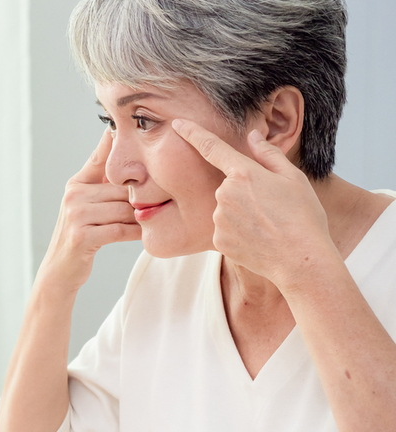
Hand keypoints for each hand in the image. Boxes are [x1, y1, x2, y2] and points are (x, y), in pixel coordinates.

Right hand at [39, 128, 140, 292]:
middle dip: (140, 196)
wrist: (60, 270)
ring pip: (123, 210)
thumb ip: (100, 179)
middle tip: (166, 194)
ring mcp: (75, 215)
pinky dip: (134, 233)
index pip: (100, 157)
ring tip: (156, 217)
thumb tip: (114, 143)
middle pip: (121, 189)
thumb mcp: (85, 204)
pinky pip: (119, 230)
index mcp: (76, 184)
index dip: (115, 141)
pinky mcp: (81, 236)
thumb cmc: (80, 234)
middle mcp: (74, 195)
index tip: (130, 126)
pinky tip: (144, 234)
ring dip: (140, 217)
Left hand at [172, 119, 334, 287]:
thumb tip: (253, 136)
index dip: (191, 133)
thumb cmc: (303, 216)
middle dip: (245, 192)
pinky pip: (225, 229)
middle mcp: (225, 194)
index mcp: (244, 173)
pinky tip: (258, 239)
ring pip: (226, 208)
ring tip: (268, 225)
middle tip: (272, 207)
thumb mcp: (293, 178)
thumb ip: (268, 154)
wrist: (300, 260)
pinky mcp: (217, 239)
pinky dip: (239, 231)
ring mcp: (219, 218)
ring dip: (242, 213)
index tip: (176, 124)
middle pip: (228, 185)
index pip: (211, 147)